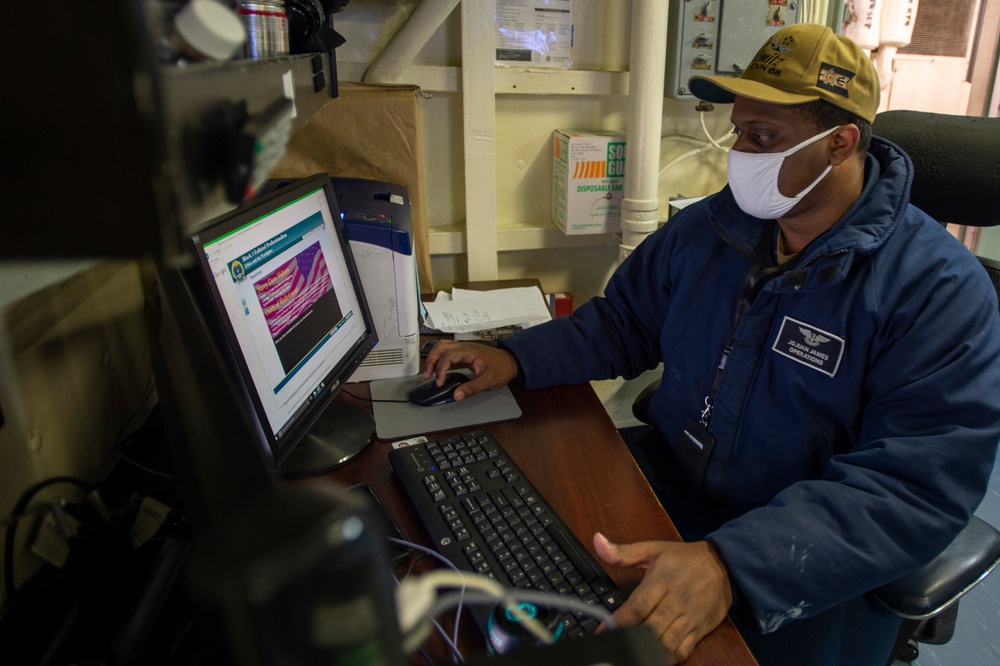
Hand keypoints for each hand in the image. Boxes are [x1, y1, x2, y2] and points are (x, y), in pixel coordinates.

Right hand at [421, 340, 518, 400]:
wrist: (511, 361)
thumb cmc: (502, 368)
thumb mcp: (489, 380)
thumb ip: (472, 388)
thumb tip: (456, 395)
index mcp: (470, 351)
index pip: (448, 356)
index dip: (440, 369)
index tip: (439, 382)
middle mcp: (464, 347)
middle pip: (440, 347)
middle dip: (431, 361)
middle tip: (427, 377)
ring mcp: (463, 348)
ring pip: (441, 347)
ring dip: (433, 358)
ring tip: (429, 373)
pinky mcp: (463, 353)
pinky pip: (446, 351)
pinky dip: (438, 359)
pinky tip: (437, 369)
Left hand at [594, 533, 732, 663]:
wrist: (725, 565)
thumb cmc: (685, 558)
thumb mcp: (653, 549)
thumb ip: (622, 552)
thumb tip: (597, 541)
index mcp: (662, 580)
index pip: (638, 606)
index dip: (619, 621)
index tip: (603, 630)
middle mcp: (677, 601)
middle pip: (651, 628)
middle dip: (631, 639)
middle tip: (614, 644)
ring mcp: (689, 617)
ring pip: (666, 643)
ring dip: (648, 651)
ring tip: (630, 652)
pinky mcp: (700, 629)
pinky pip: (683, 650)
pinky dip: (668, 657)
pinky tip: (654, 657)